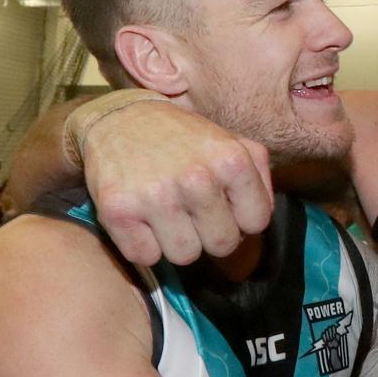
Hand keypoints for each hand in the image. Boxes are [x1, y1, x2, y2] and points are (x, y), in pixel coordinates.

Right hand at [84, 100, 272, 265]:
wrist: (119, 119)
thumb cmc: (182, 138)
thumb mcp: (231, 142)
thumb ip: (257, 176)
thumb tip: (258, 219)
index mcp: (231, 160)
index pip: (256, 222)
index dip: (241, 219)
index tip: (224, 206)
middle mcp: (196, 178)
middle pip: (222, 245)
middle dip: (210, 234)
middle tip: (193, 212)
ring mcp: (156, 195)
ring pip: (184, 256)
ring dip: (176, 241)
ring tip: (168, 213)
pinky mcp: (118, 210)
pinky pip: (144, 256)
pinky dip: (142, 244)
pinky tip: (142, 217)